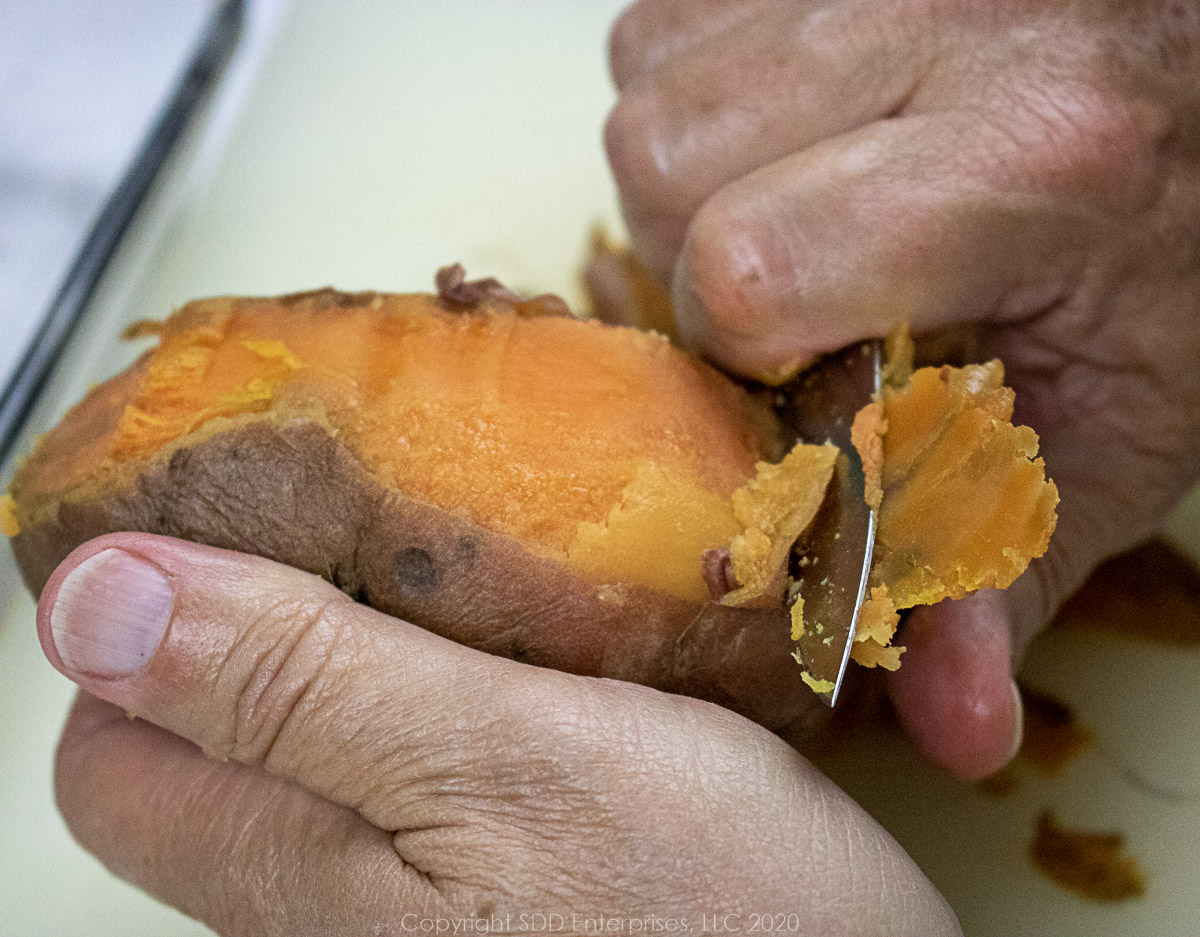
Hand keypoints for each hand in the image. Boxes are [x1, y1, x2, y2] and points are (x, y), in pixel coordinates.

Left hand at [40, 534, 958, 935]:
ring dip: (369, 631)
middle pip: (213, 739)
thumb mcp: (502, 760)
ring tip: (458, 548)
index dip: (142, 620)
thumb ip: (298, 688)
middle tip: (360, 509)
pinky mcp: (502, 890)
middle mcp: (329, 910)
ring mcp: (417, 902)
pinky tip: (525, 632)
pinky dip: (448, 676)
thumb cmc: (708, 912)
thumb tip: (93, 602)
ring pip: (322, 742)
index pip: (109, 750)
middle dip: (263, 609)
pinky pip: (421, 763)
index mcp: (296, 875)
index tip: (224, 511)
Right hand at [605, 0, 1199, 777]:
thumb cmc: (1168, 258)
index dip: (747, 345)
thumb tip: (952, 731)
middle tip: (810, 287)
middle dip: (704, 257)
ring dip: (694, 182)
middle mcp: (941, 27)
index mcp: (1031, 160)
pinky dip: (699, 107)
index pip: (749, 270)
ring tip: (805, 208)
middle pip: (662, 165)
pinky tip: (792, 142)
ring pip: (645, 98)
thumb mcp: (1114, 434)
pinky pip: (657, 33)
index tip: (810, 368)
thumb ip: (1007, 575)